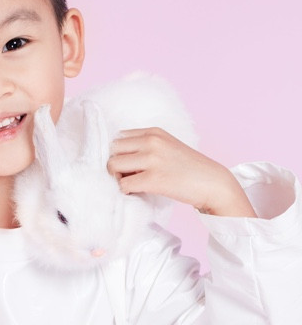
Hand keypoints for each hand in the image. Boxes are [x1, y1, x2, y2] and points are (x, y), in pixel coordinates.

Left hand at [107, 127, 256, 216]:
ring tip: (131, 183)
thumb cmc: (188, 169)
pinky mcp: (153, 179)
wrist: (213, 183)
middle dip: (115, 164)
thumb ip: (145, 146)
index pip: (118, 137)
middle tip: (127, 176)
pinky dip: (125, 190)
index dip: (119, 153)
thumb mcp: (167, 147)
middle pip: (112, 150)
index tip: (127, 165)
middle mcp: (151, 141)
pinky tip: (136, 192)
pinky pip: (123, 184)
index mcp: (153, 132)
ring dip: (117, 178)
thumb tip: (117, 158)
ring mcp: (152, 159)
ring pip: (113, 165)